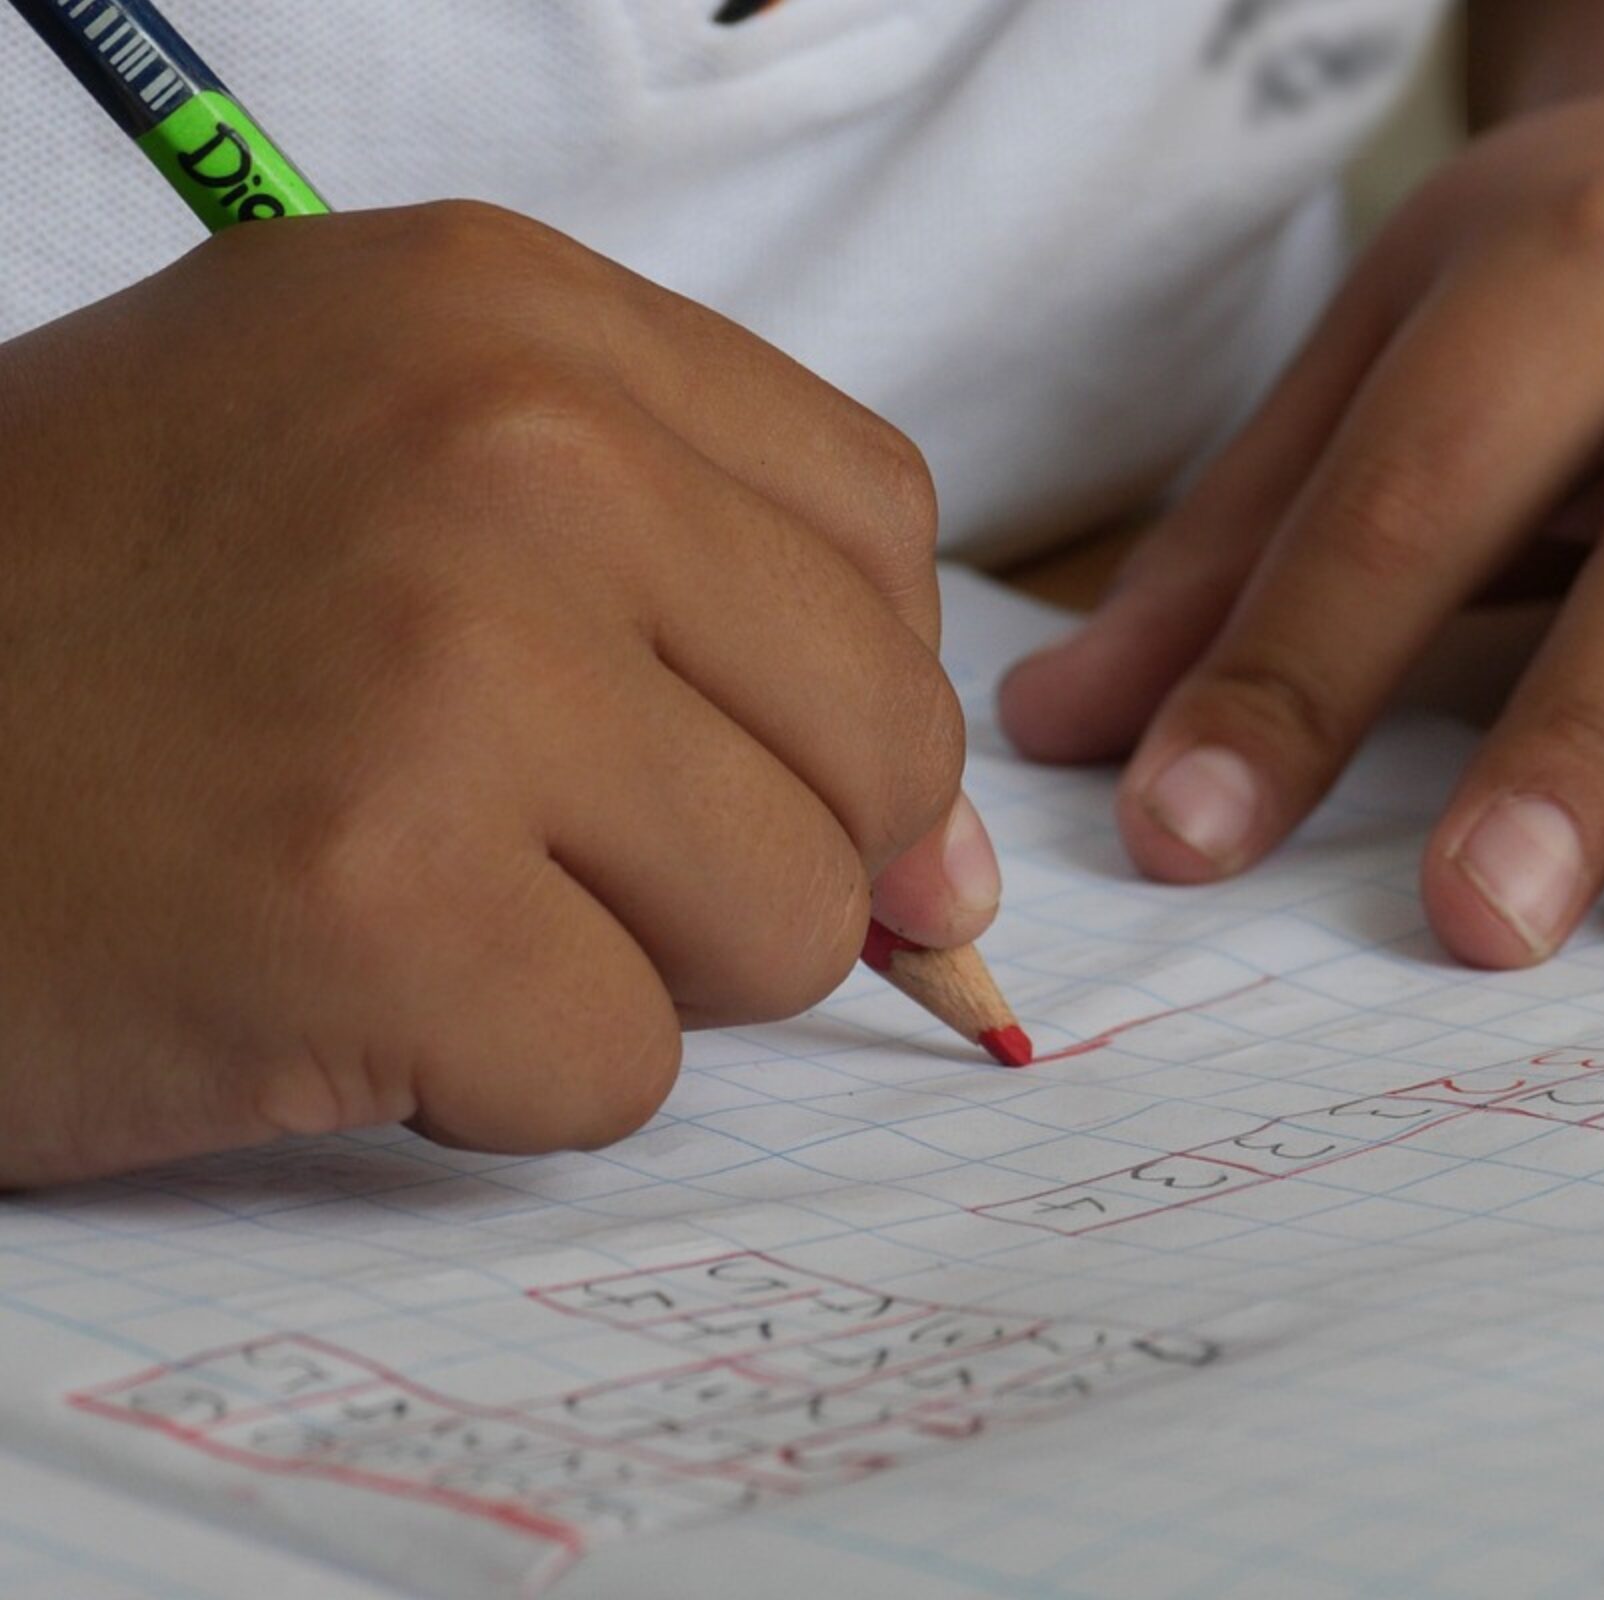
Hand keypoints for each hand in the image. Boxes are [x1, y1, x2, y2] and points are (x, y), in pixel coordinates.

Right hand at [0, 202, 990, 1185]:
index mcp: (511, 315)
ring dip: (629, 965)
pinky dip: (500, 1078)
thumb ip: (698, 614)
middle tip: (540, 847)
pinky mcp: (379, 902)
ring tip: (422, 898)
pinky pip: (625, 1070)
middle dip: (757, 847)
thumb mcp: (384, 483)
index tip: (739, 756)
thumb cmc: (94, 630)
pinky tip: (338, 987)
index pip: (876, 527)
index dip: (836, 685)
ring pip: (789, 920)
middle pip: (879, 736)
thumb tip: (956, 868)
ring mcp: (452, 670)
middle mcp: (510, 451)